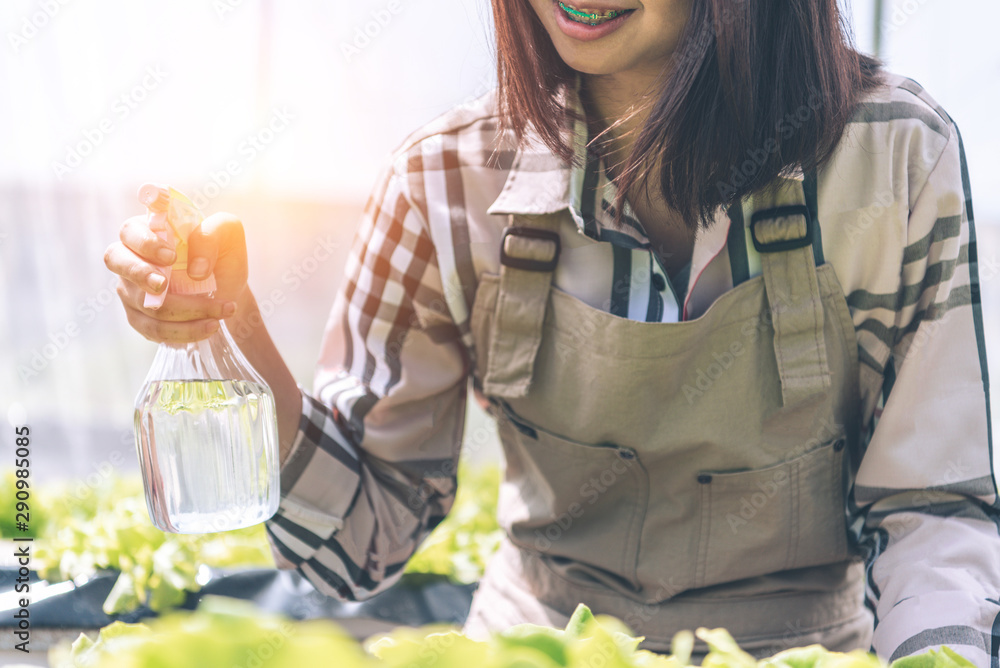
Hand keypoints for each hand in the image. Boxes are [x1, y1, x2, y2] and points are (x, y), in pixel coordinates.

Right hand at [104, 212, 249, 343]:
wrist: (230, 286)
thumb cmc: (222, 252)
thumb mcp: (226, 232)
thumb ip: (209, 238)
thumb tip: (196, 270)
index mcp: (149, 230)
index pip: (131, 231)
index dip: (145, 244)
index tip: (171, 256)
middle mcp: (133, 258)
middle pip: (116, 262)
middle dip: (140, 275)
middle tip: (164, 285)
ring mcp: (132, 289)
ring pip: (143, 303)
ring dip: (184, 312)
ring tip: (219, 313)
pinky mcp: (141, 317)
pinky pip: (153, 330)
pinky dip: (184, 331)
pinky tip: (210, 325)